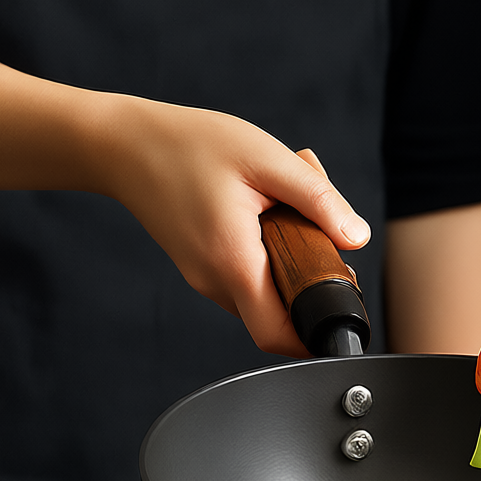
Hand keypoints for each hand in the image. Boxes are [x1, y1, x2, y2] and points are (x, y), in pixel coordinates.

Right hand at [98, 94, 369, 356]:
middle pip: (278, 315)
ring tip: (289, 211)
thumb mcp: (267, 160)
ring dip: (290, 266)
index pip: (278, 334)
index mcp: (233, 261)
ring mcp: (204, 277)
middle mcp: (214, 281)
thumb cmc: (189, 145)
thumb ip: (318, 201)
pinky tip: (267, 211)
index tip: (343, 317)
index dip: (315, 336)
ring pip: (264, 295)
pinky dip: (269, 255)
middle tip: (323, 239)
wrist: (123, 143)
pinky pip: (246, 277)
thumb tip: (357, 237)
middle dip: (312, 286)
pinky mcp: (201, 266)